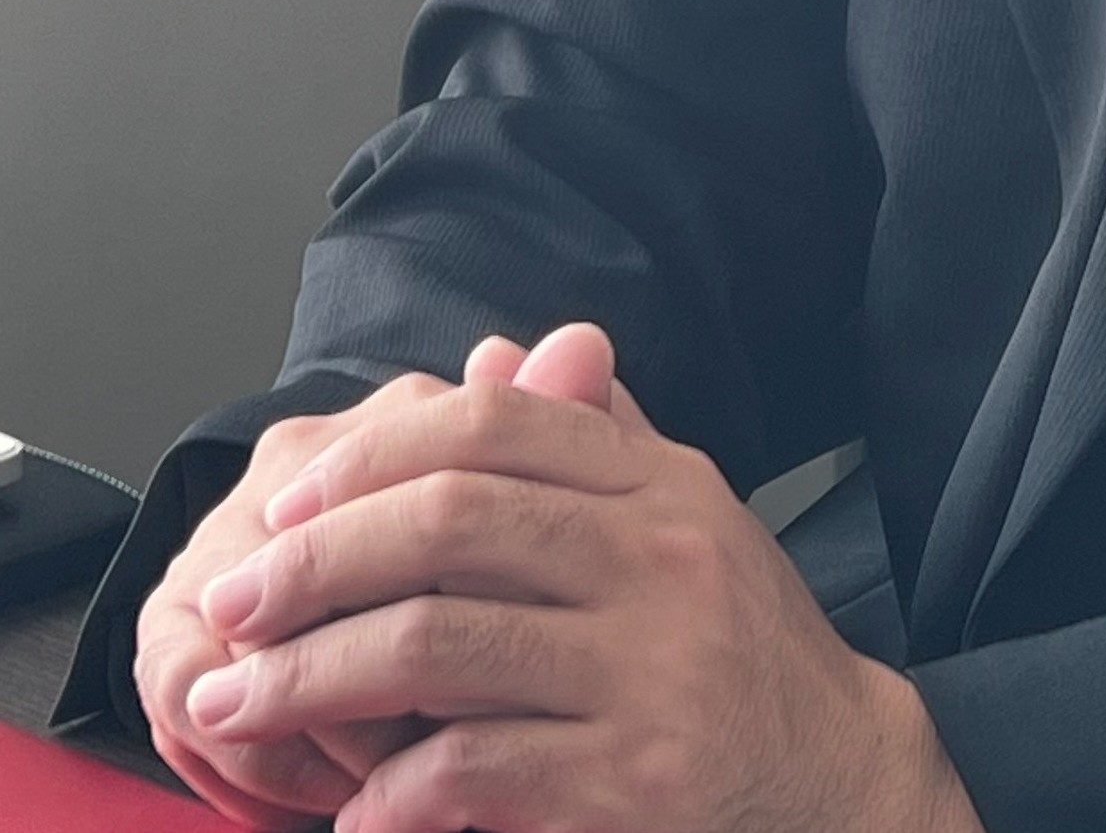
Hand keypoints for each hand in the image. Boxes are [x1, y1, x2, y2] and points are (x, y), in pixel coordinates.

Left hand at [177, 327, 976, 832]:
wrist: (839, 774)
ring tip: (234, 704)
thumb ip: (596, 440)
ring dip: (310, 679)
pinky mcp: (636, 777)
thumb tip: (498, 356)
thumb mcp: (687, 519)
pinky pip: (476, 770)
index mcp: (662, 483)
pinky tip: (348, 811)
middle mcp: (659, 556)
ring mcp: (650, 666)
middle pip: (450, 524)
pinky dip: (391, 794)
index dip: (374, 455)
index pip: (496, 426)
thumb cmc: (741, 644)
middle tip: (230, 604)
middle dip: (313, 562)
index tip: (284, 502)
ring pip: (439, 647)